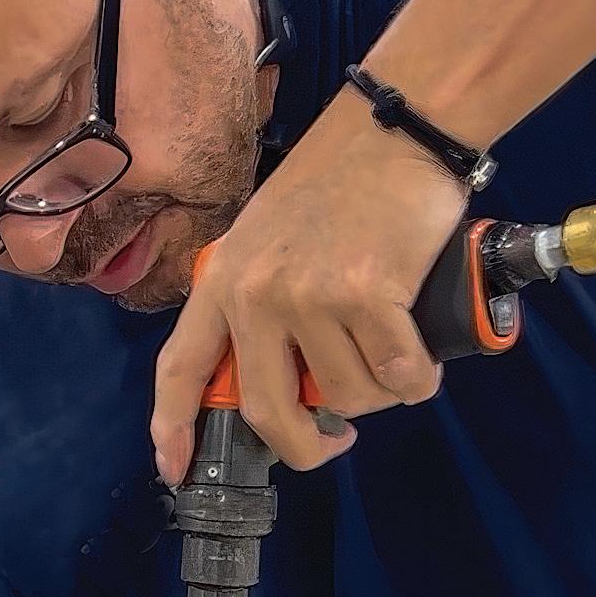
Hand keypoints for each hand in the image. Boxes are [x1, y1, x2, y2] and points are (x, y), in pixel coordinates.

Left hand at [152, 85, 466, 480]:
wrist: (394, 127)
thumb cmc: (338, 180)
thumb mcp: (265, 236)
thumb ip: (258, 301)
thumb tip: (287, 378)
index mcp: (222, 281)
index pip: (180, 368)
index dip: (173, 428)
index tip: (175, 469)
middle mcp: (256, 294)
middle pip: (268, 411)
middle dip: (307, 446)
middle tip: (334, 439)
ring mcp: (308, 295)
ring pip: (345, 396)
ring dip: (378, 394)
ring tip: (393, 361)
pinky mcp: (366, 295)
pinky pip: (395, 374)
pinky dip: (416, 378)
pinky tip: (422, 359)